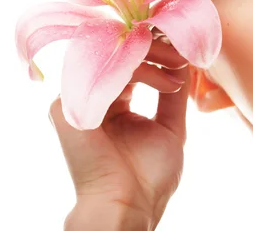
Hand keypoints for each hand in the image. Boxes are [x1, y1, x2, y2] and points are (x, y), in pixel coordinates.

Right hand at [49, 33, 189, 229]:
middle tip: (184, 52)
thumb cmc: (148, 176)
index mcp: (112, 102)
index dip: (157, 52)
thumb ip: (173, 94)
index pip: (132, 63)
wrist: (130, 204)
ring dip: (154, 56)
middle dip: (156, 48)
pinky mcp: (66, 107)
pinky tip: (165, 81)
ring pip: (113, 57)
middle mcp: (93, 97)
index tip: (186, 50)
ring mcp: (78, 100)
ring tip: (180, 69)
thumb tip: (184, 60)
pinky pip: (103, 73)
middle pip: (120, 54)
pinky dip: (140, 70)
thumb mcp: (170, 127)